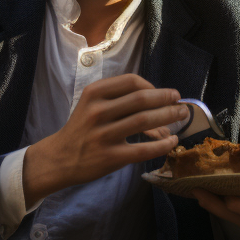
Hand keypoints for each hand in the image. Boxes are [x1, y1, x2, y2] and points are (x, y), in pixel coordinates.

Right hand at [23, 75, 185, 202]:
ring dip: (168, 117)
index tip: (165, 93)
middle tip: (180, 103)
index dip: (153, 85)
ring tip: (181, 116)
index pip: (131, 81)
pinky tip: (172, 142)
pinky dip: (162, 145)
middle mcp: (98, 111)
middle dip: (166, 99)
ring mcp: (104, 135)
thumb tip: (158, 100)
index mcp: (94, 94)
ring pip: (145, 121)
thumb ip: (118, 99)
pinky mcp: (110, 157)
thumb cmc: (81, 129)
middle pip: (141, 99)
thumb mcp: (91, 105)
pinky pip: (144, 149)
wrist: (59, 159)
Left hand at [191, 190, 239, 239]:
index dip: (219, 194)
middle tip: (193, 189)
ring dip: (219, 207)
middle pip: (228, 216)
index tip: (204, 182)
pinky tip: (225, 201)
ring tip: (204, 191)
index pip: (237, 206)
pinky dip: (232, 214)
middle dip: (210, 202)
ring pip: (232, 222)